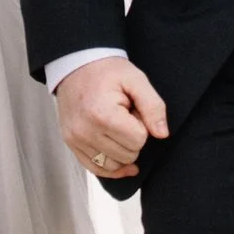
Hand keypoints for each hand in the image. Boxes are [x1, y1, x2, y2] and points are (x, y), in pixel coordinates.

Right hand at [54, 56, 168, 179]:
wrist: (76, 65)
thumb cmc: (108, 71)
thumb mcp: (136, 79)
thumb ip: (153, 106)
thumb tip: (162, 134)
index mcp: (103, 114)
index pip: (139, 140)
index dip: (142, 125)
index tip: (132, 110)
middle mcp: (86, 131)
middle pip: (128, 155)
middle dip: (132, 138)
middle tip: (124, 116)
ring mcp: (76, 140)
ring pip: (113, 166)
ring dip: (121, 150)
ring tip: (115, 126)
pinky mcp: (71, 144)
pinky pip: (96, 168)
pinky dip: (110, 167)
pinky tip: (119, 157)